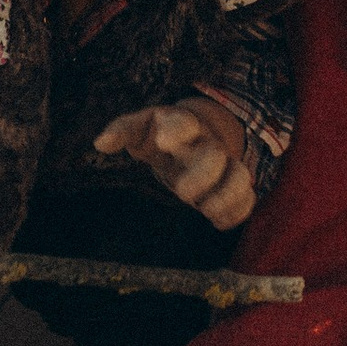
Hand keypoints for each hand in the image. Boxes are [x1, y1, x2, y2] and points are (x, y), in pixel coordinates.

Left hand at [92, 96, 256, 229]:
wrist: (196, 136)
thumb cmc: (161, 134)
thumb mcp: (140, 129)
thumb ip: (122, 131)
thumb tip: (100, 144)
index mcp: (181, 125)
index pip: (183, 122)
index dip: (176, 130)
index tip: (164, 142)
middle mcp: (206, 143)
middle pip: (214, 154)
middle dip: (203, 173)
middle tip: (183, 193)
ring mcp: (224, 164)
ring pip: (238, 175)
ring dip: (227, 195)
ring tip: (207, 212)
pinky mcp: (231, 184)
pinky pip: (246, 197)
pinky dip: (237, 211)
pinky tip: (219, 222)